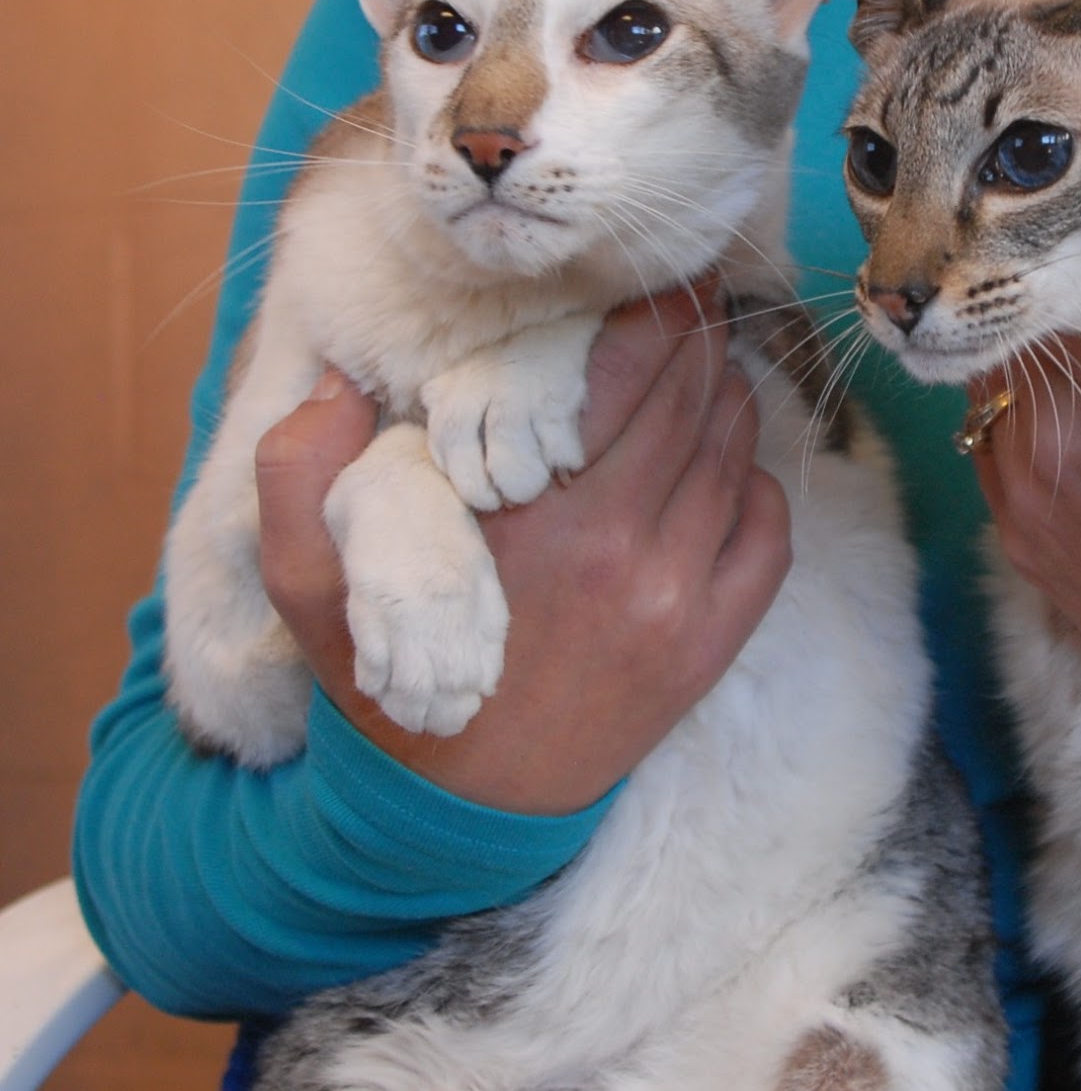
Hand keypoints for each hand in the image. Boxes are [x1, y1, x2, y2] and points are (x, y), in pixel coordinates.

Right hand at [255, 286, 790, 811]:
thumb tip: (341, 381)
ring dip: (727, 401)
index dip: (656, 309)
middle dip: (699, 337)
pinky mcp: (709, 648)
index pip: (624, 372)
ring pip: (735, 457)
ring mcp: (677, 602)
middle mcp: (622, 550)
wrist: (457, 813)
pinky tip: (726, 470)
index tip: (661, 277)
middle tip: (694, 302)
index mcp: (532, 517)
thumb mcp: (308, 582)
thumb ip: (300, 471)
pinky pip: (769, 538)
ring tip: (705, 373)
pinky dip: (759, 487)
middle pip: (694, 399)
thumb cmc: (389, 684)